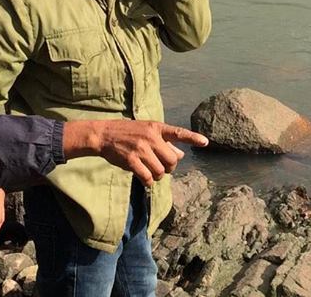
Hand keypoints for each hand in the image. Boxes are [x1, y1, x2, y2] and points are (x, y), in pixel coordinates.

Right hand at [65, 120, 207, 187]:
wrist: (104, 134)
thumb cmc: (128, 133)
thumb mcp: (147, 131)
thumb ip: (164, 141)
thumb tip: (181, 154)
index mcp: (156, 128)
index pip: (179, 132)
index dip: (193, 138)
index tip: (206, 142)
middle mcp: (151, 137)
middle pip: (172, 160)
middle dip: (169, 168)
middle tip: (162, 168)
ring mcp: (141, 149)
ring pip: (161, 171)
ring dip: (158, 176)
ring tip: (151, 172)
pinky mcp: (131, 161)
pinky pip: (148, 178)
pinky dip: (148, 182)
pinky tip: (145, 179)